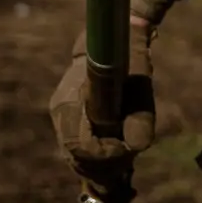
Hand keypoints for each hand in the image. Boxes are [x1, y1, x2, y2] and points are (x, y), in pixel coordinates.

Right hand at [49, 25, 154, 187]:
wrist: (115, 36)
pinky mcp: (70, 113)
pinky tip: (114, 156)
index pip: (79, 145)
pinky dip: (95, 153)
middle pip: (75, 152)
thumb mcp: (140, 86)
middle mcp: (61, 109)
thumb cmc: (130, 59)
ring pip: (75, 150)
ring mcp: (63, 111)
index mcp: (69, 102)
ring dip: (97, 162)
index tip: (126, 152)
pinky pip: (78, 140)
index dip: (103, 155)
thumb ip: (139, 117)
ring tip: (122, 166)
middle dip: (100, 164)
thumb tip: (136, 147)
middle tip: (127, 166)